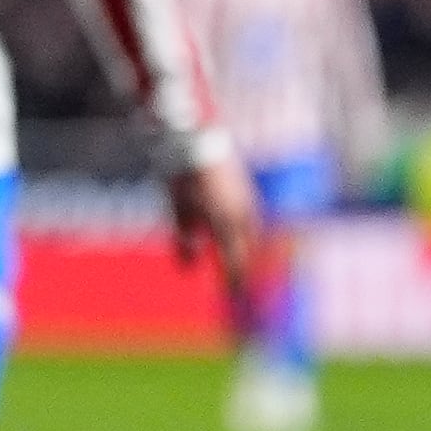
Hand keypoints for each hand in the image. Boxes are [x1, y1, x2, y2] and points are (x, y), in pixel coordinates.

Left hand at [170, 147, 263, 283]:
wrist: (194, 134)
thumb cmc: (182, 174)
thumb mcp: (177, 209)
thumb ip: (184, 241)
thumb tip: (188, 269)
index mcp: (227, 224)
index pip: (234, 263)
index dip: (233, 282)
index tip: (231, 296)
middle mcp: (243, 215)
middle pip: (247, 251)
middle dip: (242, 268)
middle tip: (236, 284)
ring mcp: (248, 200)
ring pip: (252, 234)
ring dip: (247, 250)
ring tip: (239, 261)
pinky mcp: (247, 188)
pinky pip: (252, 219)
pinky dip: (247, 233)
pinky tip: (239, 235)